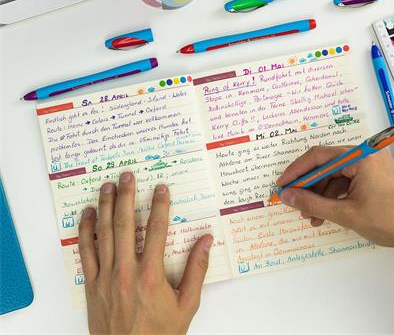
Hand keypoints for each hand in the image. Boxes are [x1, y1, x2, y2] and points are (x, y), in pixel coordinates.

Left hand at [78, 172, 212, 334]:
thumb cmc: (159, 334)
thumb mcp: (186, 304)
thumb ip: (197, 270)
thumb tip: (207, 241)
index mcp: (151, 275)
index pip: (156, 229)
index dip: (160, 205)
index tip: (161, 188)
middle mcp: (126, 271)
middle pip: (125, 224)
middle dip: (127, 196)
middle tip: (128, 176)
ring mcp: (105, 277)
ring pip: (104, 233)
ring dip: (106, 206)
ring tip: (108, 186)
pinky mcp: (91, 284)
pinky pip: (86, 252)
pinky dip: (86, 230)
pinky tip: (88, 214)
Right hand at [277, 147, 393, 274]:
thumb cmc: (392, 222)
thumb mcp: (346, 214)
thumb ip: (312, 204)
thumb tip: (288, 196)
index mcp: (359, 157)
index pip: (318, 156)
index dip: (296, 171)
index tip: (282, 185)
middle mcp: (364, 155)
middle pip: (325, 165)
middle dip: (308, 185)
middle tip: (293, 201)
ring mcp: (370, 164)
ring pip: (334, 175)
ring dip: (320, 194)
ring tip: (310, 215)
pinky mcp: (373, 175)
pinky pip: (346, 181)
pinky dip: (334, 196)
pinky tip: (326, 214)